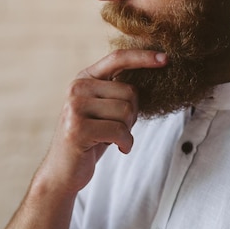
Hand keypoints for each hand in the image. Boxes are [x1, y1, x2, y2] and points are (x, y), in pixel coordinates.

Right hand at [35, 50, 167, 195]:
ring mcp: (74, 107)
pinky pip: (119, 130)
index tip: (166, 58)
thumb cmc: (93, 137)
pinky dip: (125, 142)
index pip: (118, 58)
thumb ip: (120, 90)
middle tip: (117, 128)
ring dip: (128, 130)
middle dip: (133, 114)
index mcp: (85, 78)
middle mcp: (77, 88)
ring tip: (112, 137)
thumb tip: (156, 70)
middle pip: (130, 92)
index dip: (143, 57)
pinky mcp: (76, 129)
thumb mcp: (106, 108)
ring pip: (127, 111)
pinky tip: (118, 148)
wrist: (63, 171)